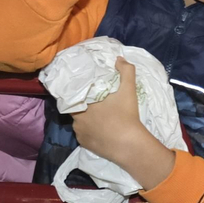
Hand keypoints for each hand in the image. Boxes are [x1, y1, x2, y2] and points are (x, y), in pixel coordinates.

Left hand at [70, 58, 173, 189]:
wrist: (128, 143)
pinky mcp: (83, 144)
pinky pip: (83, 135)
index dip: (80, 92)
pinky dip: (89, 132)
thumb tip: (118, 59)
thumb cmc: (126, 114)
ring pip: (79, 122)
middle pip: (76, 108)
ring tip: (99, 119)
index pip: (74, 95)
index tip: (88, 91)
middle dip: (84, 106)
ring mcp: (79, 132)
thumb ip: (126, 70)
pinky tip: (100, 131)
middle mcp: (76, 117)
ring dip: (86, 119)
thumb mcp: (129, 88)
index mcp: (83, 102)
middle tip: (97, 104)